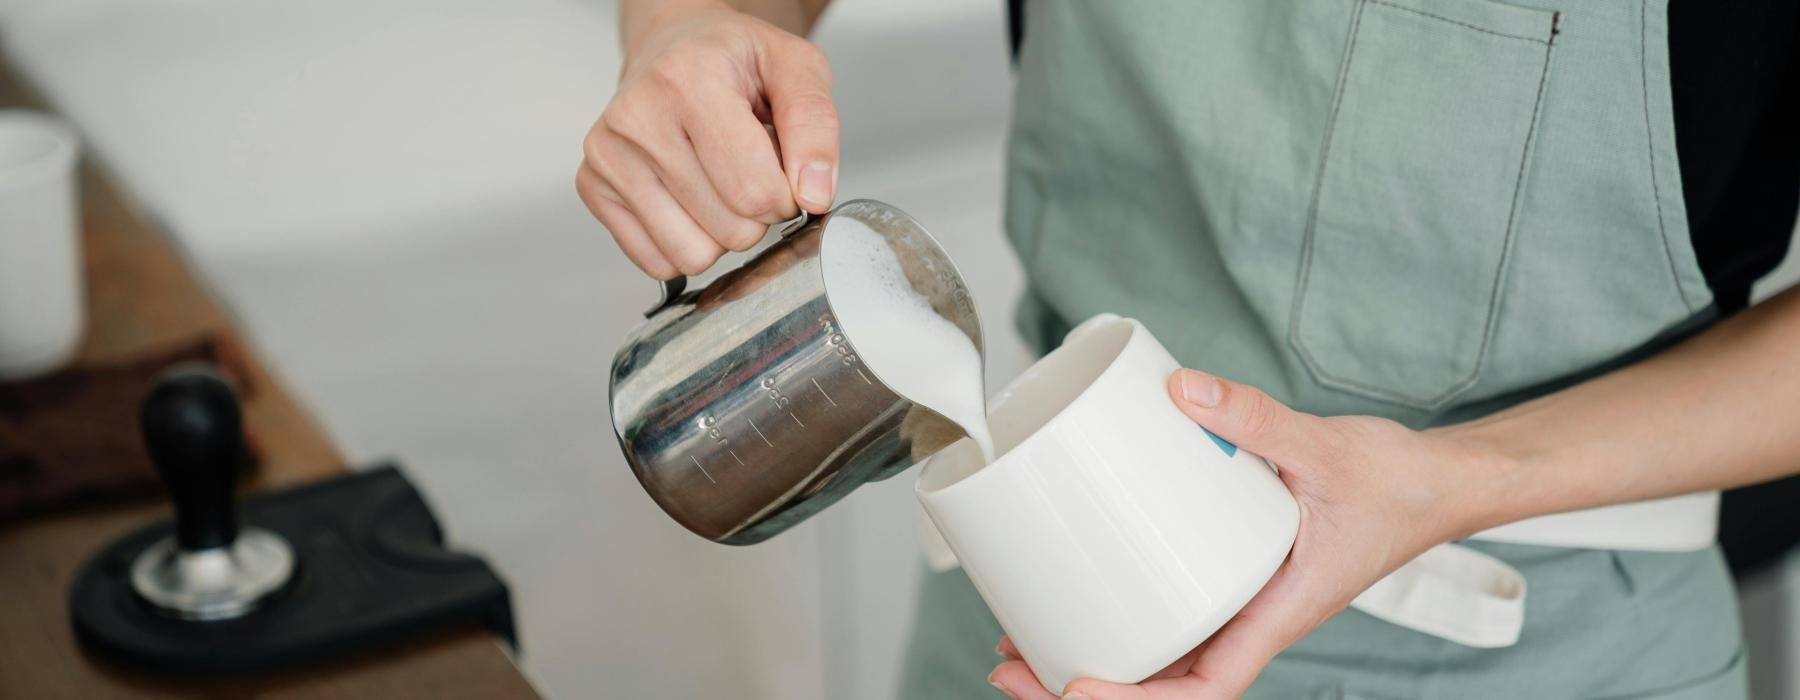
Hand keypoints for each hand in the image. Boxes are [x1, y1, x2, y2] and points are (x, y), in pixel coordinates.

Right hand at [578, 2, 837, 278]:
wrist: (673, 48)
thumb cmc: (732, 60)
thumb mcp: (795, 67)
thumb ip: (815, 127)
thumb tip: (814, 195)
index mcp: (689, 80)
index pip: (754, 191)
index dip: (786, 196)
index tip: (782, 170)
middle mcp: (637, 116)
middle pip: (729, 229)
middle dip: (756, 215)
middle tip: (747, 170)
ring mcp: (607, 155)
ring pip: (692, 255)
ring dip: (720, 234)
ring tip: (716, 182)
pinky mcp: (592, 186)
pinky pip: (657, 261)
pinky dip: (684, 241)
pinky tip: (687, 198)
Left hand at [989, 369, 1492, 698]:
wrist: (1433, 482)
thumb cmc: (1397, 487)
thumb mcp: (1328, 449)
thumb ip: (1258, 418)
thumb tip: (1182, 393)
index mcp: (1276, 614)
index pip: (1201, 688)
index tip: (1073, 685)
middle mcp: (1248, 616)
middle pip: (1158, 681)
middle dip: (1078, 683)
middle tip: (1008, 657)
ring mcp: (1235, 596)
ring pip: (1154, 648)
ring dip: (1086, 648)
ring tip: (1015, 632)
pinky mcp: (1227, 565)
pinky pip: (1165, 600)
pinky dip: (1116, 602)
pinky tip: (1073, 580)